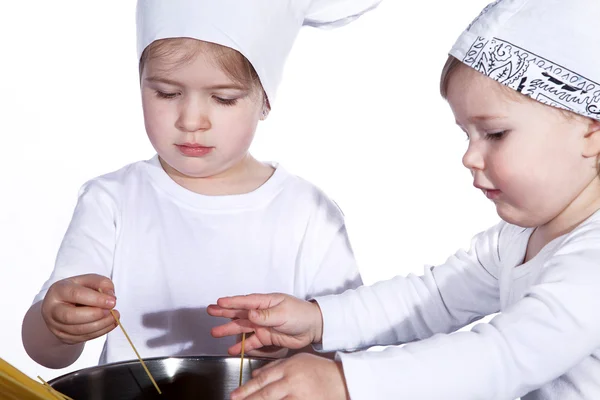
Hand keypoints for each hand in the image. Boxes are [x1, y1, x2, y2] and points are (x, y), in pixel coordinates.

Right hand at [41, 274, 118, 344]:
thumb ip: (102, 284)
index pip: (76, 294)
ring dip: (101, 325)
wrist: (65, 304)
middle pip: (71, 316)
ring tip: (114, 317)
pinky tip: (109, 324)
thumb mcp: (89, 280)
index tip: (112, 302)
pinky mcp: (63, 337)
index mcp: (58, 290)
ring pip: (78, 330)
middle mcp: (52, 309)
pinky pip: (82, 338)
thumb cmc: (78, 290)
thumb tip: (110, 297)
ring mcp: (55, 326)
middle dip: (95, 315)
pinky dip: (100, 332)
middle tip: (112, 311)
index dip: (96, 299)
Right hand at [207, 293, 322, 354]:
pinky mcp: (266, 337)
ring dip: (229, 330)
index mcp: (266, 302)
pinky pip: (251, 342)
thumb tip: (251, 313)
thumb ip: (266, 315)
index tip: (218, 302)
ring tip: (215, 332)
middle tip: (210, 311)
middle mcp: (261, 313)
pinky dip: (242, 346)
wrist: (314, 328)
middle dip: (224, 313)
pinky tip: (232, 349)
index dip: (231, 302)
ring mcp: (262, 325)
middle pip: (239, 313)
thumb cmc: (301, 314)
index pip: (245, 301)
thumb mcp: (283, 313)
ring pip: (242, 328)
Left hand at [231, 353, 349, 399]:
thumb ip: (275, 366)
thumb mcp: (297, 361)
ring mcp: (299, 396)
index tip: (235, 395)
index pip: (263, 379)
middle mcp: (292, 382)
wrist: (343, 381)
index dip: (247, 388)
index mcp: (289, 368)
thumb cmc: (321, 370)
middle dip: (248, 399)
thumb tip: (255, 374)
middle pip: (265, 393)